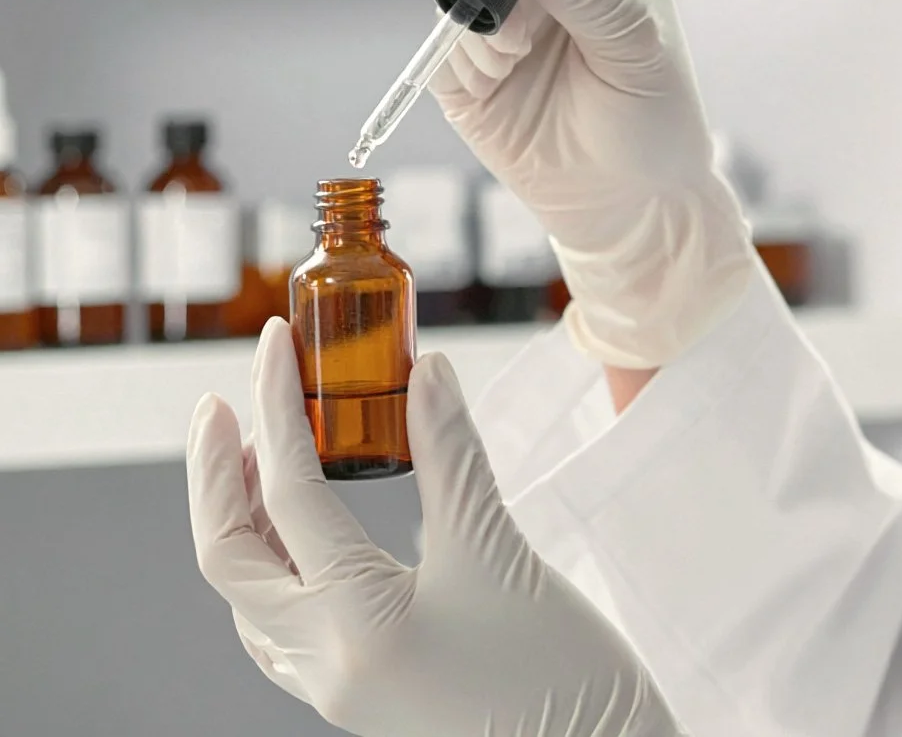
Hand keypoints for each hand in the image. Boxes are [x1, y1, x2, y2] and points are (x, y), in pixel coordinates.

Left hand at [187, 318, 683, 736]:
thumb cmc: (558, 679)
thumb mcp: (500, 550)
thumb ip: (452, 452)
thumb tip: (427, 372)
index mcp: (356, 625)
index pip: (290, 493)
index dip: (275, 403)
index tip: (275, 344)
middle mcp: (327, 662)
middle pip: (230, 556)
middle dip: (214, 474)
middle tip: (220, 405)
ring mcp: (336, 683)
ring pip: (252, 591)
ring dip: (242, 516)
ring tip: (258, 454)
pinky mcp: (358, 686)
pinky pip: (282, 620)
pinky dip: (277, 558)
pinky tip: (301, 529)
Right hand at [418, 0, 752, 368]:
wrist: (626, 200)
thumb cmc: (651, 117)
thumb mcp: (634, 43)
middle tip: (504, 2)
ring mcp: (498, 14)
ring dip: (470, 7)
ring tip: (515, 53)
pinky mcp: (464, 65)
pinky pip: (435, 37)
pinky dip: (457, 54)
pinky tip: (497, 79)